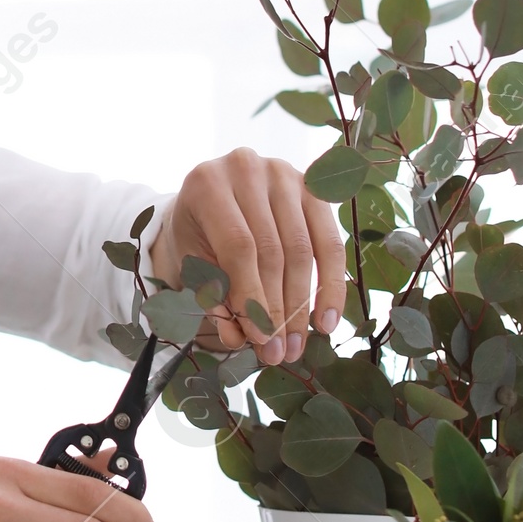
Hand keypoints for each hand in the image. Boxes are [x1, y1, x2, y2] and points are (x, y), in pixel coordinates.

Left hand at [147, 148, 344, 367]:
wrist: (212, 199)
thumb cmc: (198, 234)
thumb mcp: (191, 262)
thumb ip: (212, 296)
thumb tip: (240, 338)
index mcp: (208, 183)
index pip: (239, 246)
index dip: (251, 295)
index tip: (257, 339)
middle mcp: (248, 168)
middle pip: (273, 249)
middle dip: (276, 308)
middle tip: (277, 352)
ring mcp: (285, 173)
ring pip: (303, 249)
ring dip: (301, 305)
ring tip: (295, 346)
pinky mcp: (313, 189)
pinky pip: (330, 243)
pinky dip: (331, 286)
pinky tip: (326, 321)